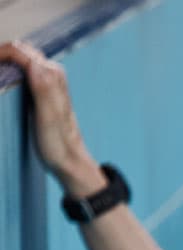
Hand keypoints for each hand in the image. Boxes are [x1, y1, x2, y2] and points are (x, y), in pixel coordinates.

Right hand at [0, 41, 104, 193]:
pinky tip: (3, 81)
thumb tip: (34, 64)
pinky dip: (10, 69)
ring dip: (4, 61)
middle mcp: (52, 73)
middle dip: (0, 55)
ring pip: (21, 58)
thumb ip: (43, 90)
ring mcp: (50, 80)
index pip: (18, 51)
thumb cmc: (58, 144)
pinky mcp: (45, 88)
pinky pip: (24, 69)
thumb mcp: (48, 119)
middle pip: (19, 50)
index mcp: (51, 76)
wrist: (71, 160)